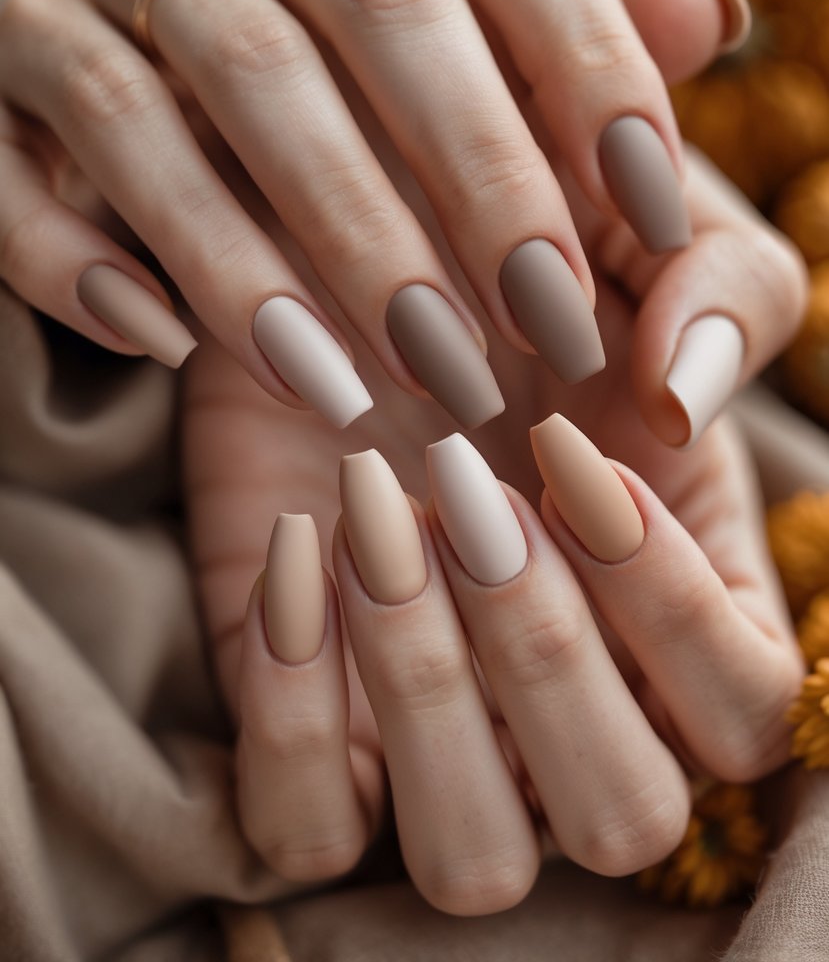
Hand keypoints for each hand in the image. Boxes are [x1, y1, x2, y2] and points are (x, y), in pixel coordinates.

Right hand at [0, 0, 747, 432]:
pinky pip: (30, 163)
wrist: (147, 87)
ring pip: (200, 92)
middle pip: (372, 11)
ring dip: (282, 257)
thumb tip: (708, 16)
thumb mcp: (488, 78)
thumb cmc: (358, 116)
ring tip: (355, 393)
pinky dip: (89, 259)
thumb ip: (588, 53)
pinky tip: (166, 348)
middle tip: (510, 354)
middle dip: (456, 190)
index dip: (597, 80)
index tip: (649, 227)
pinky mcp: (7, 71)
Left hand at [184, 130, 805, 915]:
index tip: (583, 467)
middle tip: (474, 494)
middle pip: (621, 818)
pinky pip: (308, 826)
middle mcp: (564, 698)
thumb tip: (685, 400)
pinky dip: (297, 716)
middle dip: (548, 661)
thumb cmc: (511, 256)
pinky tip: (302, 550)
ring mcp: (432, 727)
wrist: (338, 256)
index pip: (744, 713)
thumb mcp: (642, 241)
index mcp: (673, 607)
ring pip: (470, 860)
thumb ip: (722, 294)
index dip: (677, 613)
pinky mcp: (306, 724)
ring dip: (432, 696)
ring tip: (384, 519)